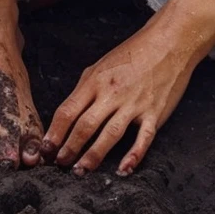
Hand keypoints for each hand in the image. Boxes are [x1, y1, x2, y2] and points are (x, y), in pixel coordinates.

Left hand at [40, 9, 198, 175]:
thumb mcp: (102, 64)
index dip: (55, 131)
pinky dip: (134, 155)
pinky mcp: (154, 113)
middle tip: (59, 164)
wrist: (168, 42)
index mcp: (96, 80)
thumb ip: (86, 88)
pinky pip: (143, 138)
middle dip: (69, 148)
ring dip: (93, 155)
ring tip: (80, 171)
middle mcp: (113, 93)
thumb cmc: (133, 53)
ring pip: (110, 134)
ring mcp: (134, 104)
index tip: (46, 148)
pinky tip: (123, 169)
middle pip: (85, 125)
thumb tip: (69, 113)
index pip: (69, 109)